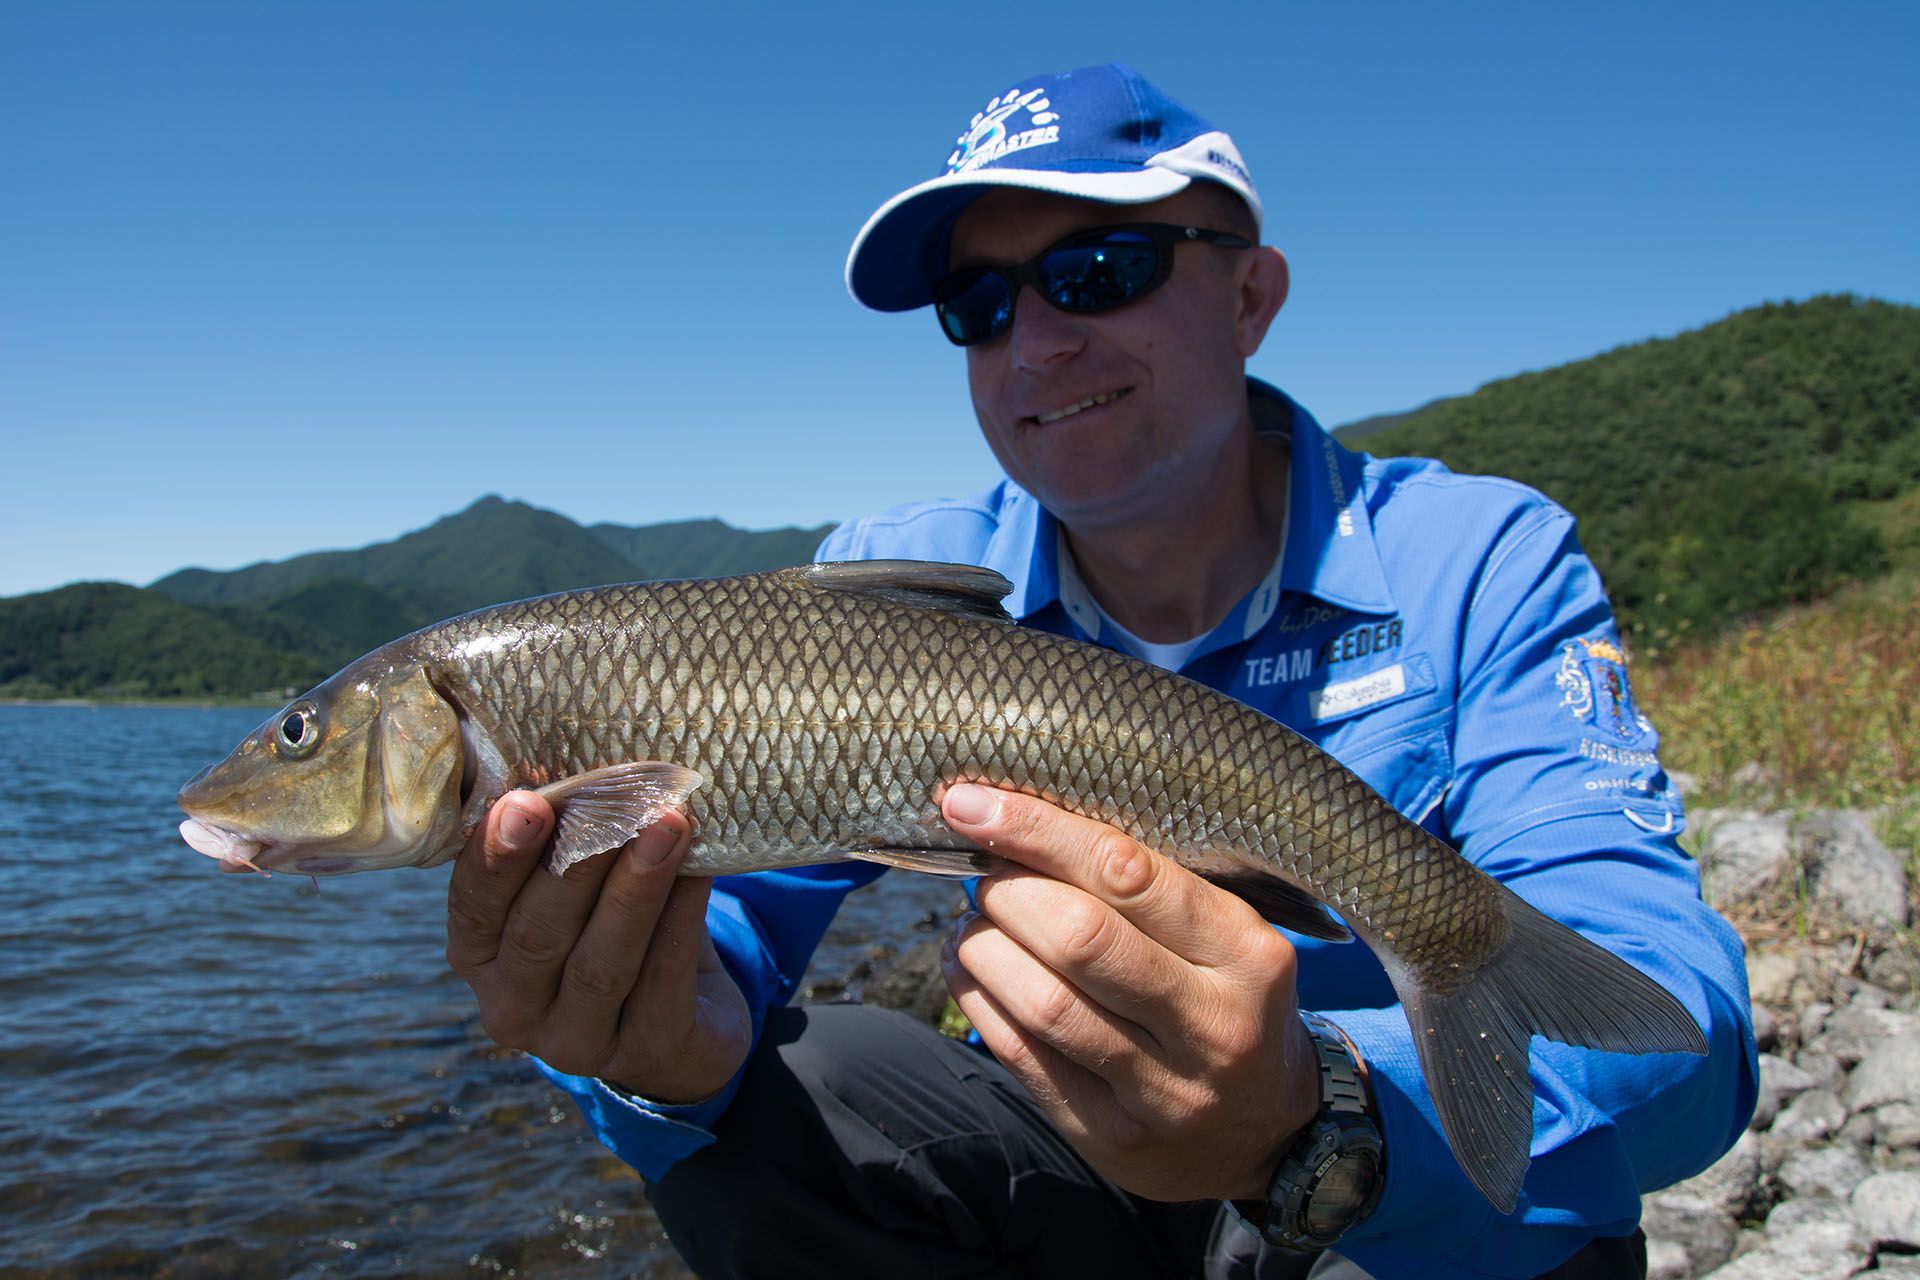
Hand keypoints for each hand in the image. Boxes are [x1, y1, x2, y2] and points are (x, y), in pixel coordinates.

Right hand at [445, 791, 749, 1102]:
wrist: (685, 1018)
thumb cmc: (613, 926)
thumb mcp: (575, 887)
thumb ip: (563, 839)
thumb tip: (576, 758)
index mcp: (480, 957)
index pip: (473, 909)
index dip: (496, 858)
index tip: (525, 801)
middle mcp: (513, 1008)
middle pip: (537, 936)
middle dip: (574, 864)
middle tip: (612, 799)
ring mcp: (576, 1043)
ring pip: (600, 965)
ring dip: (635, 889)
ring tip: (669, 824)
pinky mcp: (647, 1052)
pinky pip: (662, 981)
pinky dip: (680, 919)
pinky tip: (699, 869)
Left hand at [938, 783, 1320, 1201]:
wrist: (1267, 1132)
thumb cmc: (1228, 1001)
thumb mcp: (1226, 938)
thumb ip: (1148, 888)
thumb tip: (1023, 823)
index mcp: (1247, 955)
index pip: (1129, 874)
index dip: (1039, 832)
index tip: (974, 805)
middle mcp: (1213, 1026)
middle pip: (1080, 938)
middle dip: (1008, 891)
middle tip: (984, 873)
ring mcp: (1163, 1093)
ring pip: (1045, 1004)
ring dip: (985, 947)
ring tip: (971, 922)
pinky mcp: (1111, 1139)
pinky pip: (1025, 1058)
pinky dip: (979, 999)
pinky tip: (968, 968)